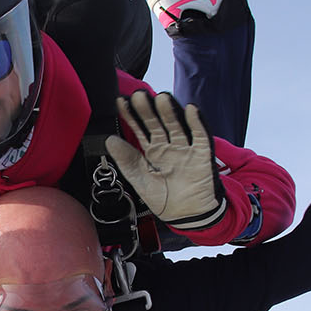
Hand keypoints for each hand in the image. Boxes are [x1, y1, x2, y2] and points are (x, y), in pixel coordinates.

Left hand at [104, 91, 226, 229]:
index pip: (140, 129)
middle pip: (157, 123)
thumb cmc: (162, 199)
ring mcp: (185, 148)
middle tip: (139, 95)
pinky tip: (190, 110)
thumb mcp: (138, 179)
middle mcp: (168, 146)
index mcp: (152, 151)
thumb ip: (125, 159)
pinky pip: (200, 135)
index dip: (131, 116)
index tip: (120, 102)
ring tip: (161, 98)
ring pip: (176, 126)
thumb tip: (109, 140)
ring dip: (169, 112)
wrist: (185, 215)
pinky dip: (196, 123)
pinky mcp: (201, 154)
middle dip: (148, 110)